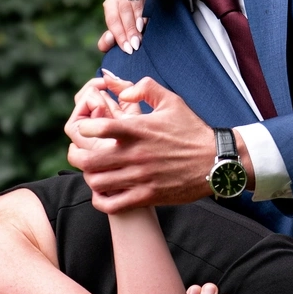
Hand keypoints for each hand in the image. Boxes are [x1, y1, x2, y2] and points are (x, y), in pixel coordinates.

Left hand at [66, 74, 254, 212]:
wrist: (216, 162)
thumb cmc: (191, 129)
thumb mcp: (171, 101)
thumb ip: (142, 88)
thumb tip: (119, 89)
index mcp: (139, 129)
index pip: (99, 127)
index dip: (84, 128)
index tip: (85, 129)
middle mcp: (136, 154)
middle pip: (88, 160)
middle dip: (76, 155)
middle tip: (78, 152)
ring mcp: (141, 177)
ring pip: (97, 182)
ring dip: (88, 176)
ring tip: (92, 171)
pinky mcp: (147, 196)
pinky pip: (112, 205)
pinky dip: (100, 200)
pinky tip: (103, 192)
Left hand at [98, 0, 145, 55]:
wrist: (148, 24)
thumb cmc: (127, 32)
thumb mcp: (115, 37)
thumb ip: (106, 42)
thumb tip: (109, 37)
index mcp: (112, 5)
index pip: (112, 19)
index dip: (119, 35)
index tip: (128, 49)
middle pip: (124, 10)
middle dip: (129, 29)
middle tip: (136, 45)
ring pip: (135, 4)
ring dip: (138, 20)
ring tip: (141, 35)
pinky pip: (148, 0)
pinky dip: (147, 13)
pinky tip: (148, 23)